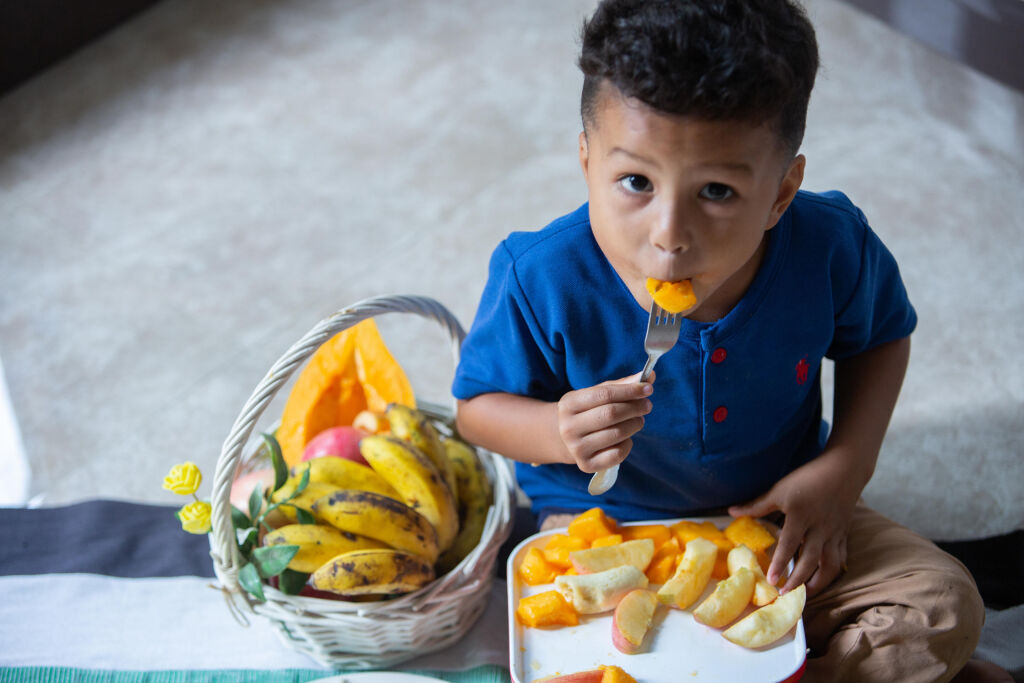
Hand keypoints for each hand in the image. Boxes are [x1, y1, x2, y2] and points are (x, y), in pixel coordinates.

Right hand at [556, 372, 652, 472]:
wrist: (566, 439)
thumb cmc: (588, 411)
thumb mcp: (598, 395)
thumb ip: (623, 385)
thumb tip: (650, 376)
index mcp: (569, 404)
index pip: (604, 394)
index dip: (629, 390)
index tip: (648, 389)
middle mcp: (568, 427)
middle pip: (610, 414)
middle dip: (634, 408)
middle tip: (647, 406)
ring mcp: (576, 448)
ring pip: (616, 434)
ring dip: (634, 425)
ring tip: (638, 420)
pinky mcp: (586, 465)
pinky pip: (617, 454)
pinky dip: (627, 444)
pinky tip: (626, 438)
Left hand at [728, 447, 861, 596]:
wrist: (843, 470)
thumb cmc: (807, 478)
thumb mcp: (780, 490)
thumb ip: (757, 505)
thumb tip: (731, 512)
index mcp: (801, 516)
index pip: (789, 544)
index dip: (781, 563)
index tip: (772, 580)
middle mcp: (819, 528)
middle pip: (811, 560)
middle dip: (798, 580)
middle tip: (785, 594)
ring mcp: (834, 533)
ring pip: (830, 565)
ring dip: (818, 583)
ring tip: (805, 595)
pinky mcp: (844, 535)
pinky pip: (840, 559)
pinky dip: (831, 572)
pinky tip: (822, 580)